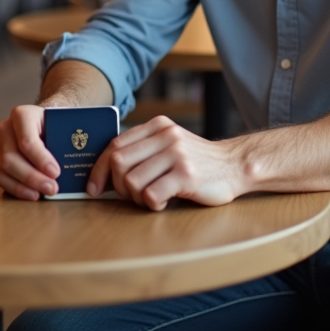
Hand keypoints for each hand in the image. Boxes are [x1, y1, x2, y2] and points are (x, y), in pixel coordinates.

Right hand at [0, 105, 59, 199]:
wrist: (49, 122)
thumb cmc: (57, 123)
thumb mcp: (62, 124)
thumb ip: (66, 138)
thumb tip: (74, 160)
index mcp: (23, 115)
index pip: (26, 140)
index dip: (40, 158)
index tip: (56, 172)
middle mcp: (8, 129)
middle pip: (11, 157)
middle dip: (32, 176)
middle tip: (53, 188)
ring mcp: (2, 145)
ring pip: (5, 168)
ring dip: (25, 185)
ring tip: (45, 192)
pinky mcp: (1, 161)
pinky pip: (2, 178)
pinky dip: (17, 189)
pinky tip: (34, 194)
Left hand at [88, 117, 242, 210]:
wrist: (235, 165)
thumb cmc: (196, 161)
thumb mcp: (169, 144)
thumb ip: (143, 149)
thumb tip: (104, 171)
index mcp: (157, 126)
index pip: (115, 144)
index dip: (99, 168)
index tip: (94, 188)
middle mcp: (166, 136)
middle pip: (119, 162)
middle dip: (116, 185)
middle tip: (129, 196)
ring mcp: (177, 154)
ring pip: (132, 181)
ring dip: (135, 198)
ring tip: (150, 198)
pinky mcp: (186, 175)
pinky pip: (151, 195)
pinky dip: (151, 204)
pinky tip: (163, 202)